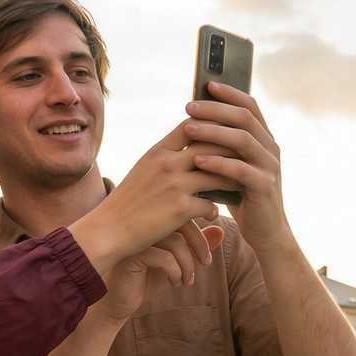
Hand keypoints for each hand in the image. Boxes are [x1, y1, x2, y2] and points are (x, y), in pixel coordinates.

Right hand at [70, 124, 227, 276]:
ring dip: (231, 180)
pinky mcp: (179, 209)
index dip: (213, 125)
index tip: (228, 131)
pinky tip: (215, 214)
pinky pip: (209, 204)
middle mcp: (167, 162)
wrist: (108, 230)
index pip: (192, 125)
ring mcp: (174, 185)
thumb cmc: (128, 201)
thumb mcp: (145, 170)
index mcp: (158, 150)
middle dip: (232, 150)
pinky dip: (214, 210)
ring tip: (240, 185)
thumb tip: (192, 145)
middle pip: (211, 145)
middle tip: (247, 157)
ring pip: (217, 174)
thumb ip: (167, 157)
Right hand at [100, 222, 224, 320]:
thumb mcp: (177, 260)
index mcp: (152, 217)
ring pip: (175, 241)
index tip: (206, 258)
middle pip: (182, 224)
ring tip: (187, 280)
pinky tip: (174, 283)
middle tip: (206, 264)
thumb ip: (197, 245)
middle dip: (199, 246)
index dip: (200, 236)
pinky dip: (175, 272)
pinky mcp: (132, 255)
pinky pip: (164, 257)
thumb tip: (221, 231)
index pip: (185, 214)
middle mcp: (143, 222)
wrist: (118, 300)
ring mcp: (136, 237)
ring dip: (188, 263)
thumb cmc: (147, 276)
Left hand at [185, 83, 289, 249]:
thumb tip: (193, 121)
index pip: (250, 106)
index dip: (230, 93)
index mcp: (264, 139)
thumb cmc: (243, 198)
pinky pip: (241, 170)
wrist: (265, 233)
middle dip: (215, 110)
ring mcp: (270, 167)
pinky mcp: (265, 187)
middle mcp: (271, 149)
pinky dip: (218, 163)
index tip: (207, 84)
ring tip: (188, 129)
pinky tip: (197, 161)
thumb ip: (222, 147)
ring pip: (242, 140)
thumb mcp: (232, 167)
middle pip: (244, 118)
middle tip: (188, 107)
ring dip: (213, 132)